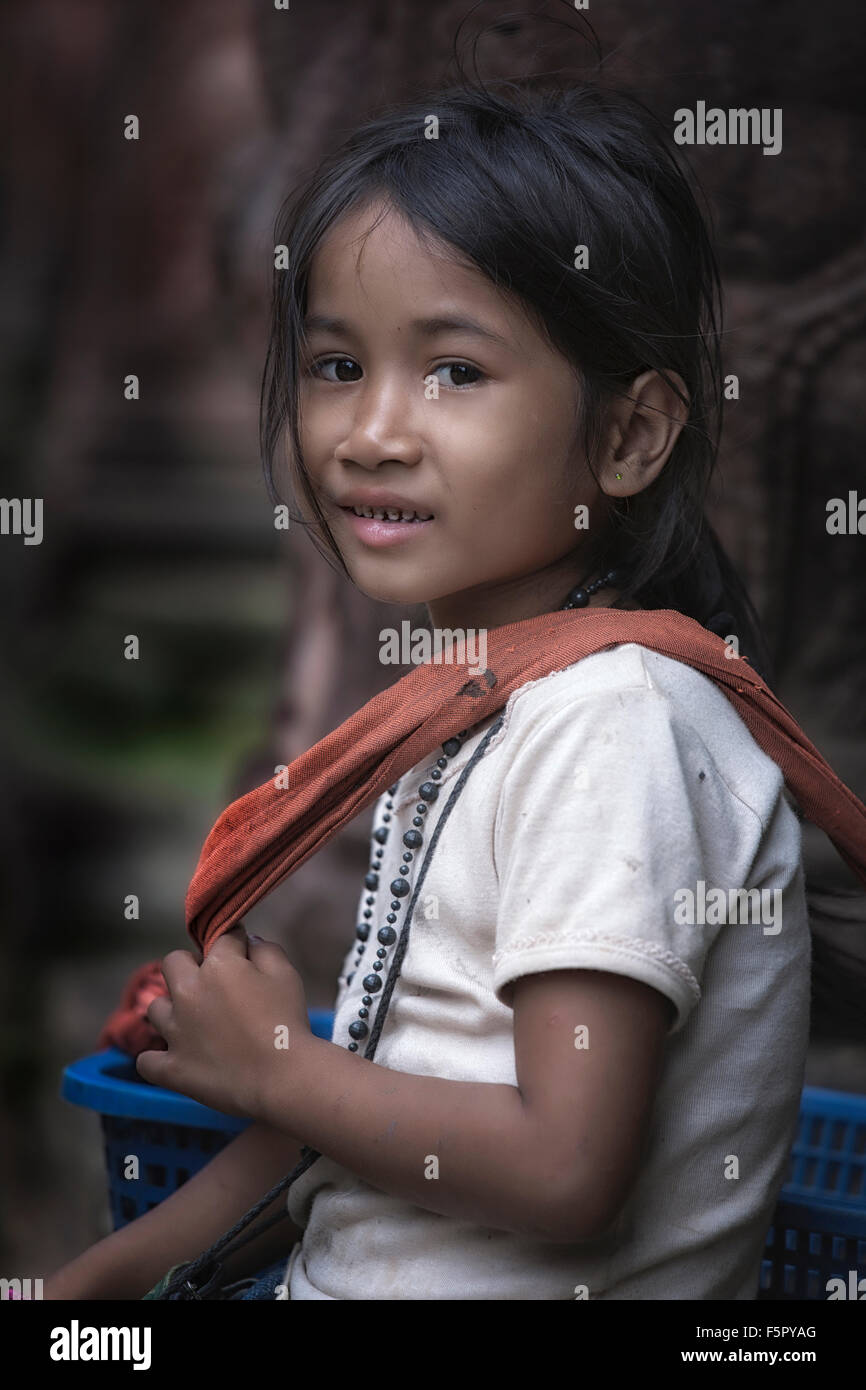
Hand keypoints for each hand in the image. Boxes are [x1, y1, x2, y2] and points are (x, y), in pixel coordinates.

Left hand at [135, 926, 311, 1119]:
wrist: (282, 1077)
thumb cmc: (287, 1022)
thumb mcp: (286, 975)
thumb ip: (266, 950)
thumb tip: (247, 941)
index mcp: (218, 966)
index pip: (221, 939)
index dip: (235, 946)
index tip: (243, 956)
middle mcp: (188, 993)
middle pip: (173, 962)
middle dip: (190, 966)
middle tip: (213, 984)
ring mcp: (175, 1031)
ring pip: (156, 1008)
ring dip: (172, 1010)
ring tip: (194, 1023)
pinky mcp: (171, 1067)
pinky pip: (146, 1061)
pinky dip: (157, 1060)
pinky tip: (174, 1059)